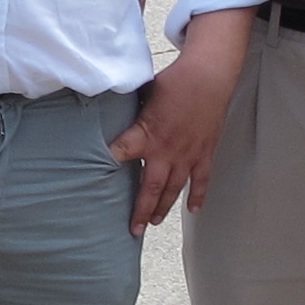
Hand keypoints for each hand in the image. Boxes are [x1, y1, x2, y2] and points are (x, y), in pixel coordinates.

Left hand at [108, 53, 245, 233]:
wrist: (210, 75)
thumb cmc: (174, 80)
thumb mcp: (143, 91)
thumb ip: (127, 106)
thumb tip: (108, 107)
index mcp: (147, 133)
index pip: (122, 152)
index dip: (108, 162)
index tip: (94, 177)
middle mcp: (167, 150)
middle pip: (151, 187)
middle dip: (141, 210)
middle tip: (133, 229)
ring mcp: (188, 155)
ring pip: (174, 189)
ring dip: (164, 208)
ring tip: (154, 222)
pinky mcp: (205, 153)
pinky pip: (201, 180)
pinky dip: (198, 196)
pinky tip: (193, 210)